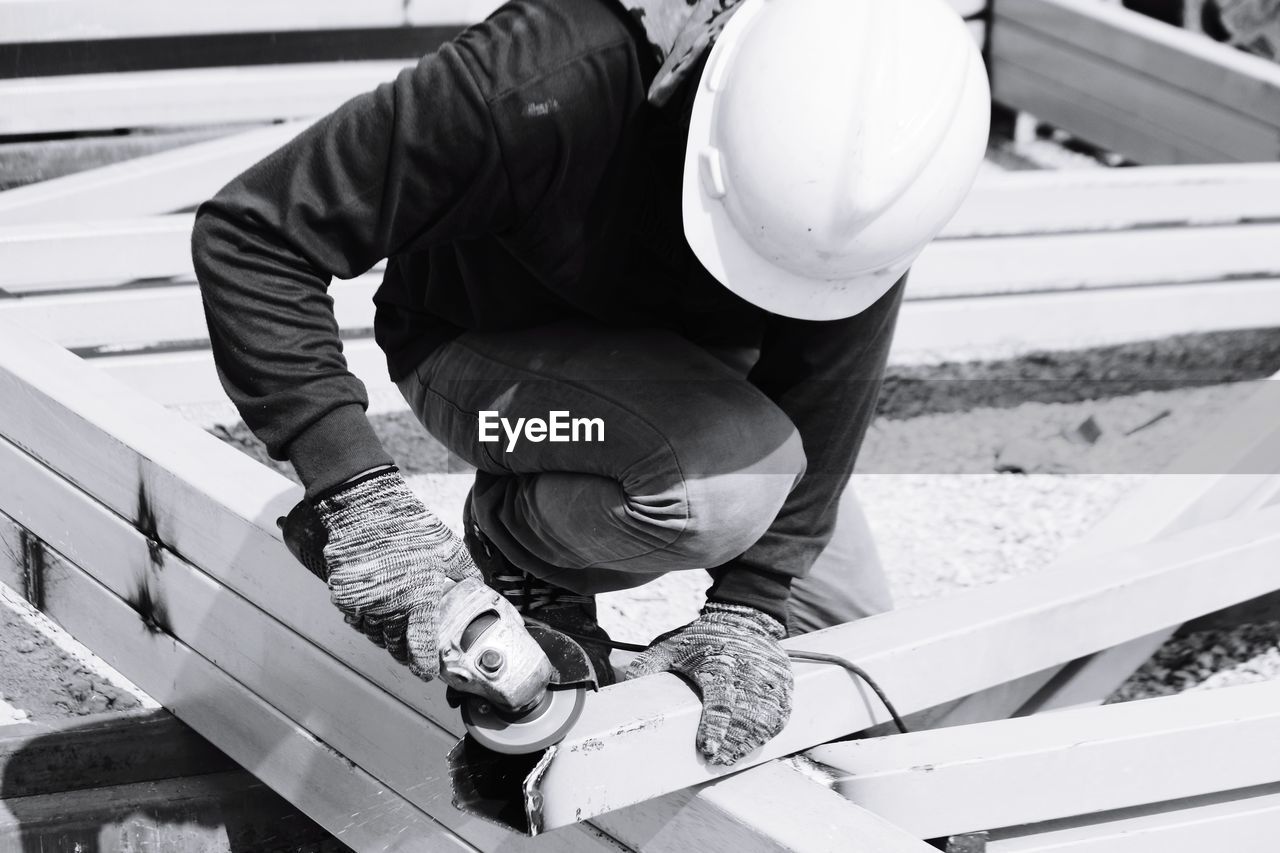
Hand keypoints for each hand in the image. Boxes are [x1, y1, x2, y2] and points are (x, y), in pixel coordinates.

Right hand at [313, 468, 479, 679]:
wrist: (368, 507)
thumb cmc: (411, 527)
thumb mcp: (449, 549)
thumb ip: (466, 574)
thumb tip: (480, 587)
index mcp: (418, 598)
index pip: (420, 648)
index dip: (424, 666)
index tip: (427, 673)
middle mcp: (389, 606)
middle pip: (394, 646)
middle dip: (405, 652)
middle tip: (412, 651)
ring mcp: (362, 603)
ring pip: (374, 634)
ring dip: (384, 636)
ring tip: (395, 627)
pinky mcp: (343, 595)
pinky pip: (356, 619)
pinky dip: (366, 620)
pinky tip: (376, 609)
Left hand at [626, 602, 792, 764]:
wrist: (743, 618)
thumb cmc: (702, 638)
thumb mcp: (669, 646)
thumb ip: (647, 665)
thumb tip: (624, 686)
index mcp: (720, 664)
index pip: (721, 702)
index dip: (714, 729)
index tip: (706, 750)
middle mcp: (749, 672)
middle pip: (746, 717)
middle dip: (732, 744)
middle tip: (716, 761)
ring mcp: (769, 679)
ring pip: (766, 719)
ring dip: (750, 742)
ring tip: (731, 757)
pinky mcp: (782, 684)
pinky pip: (781, 714)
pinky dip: (768, 732)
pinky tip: (754, 743)